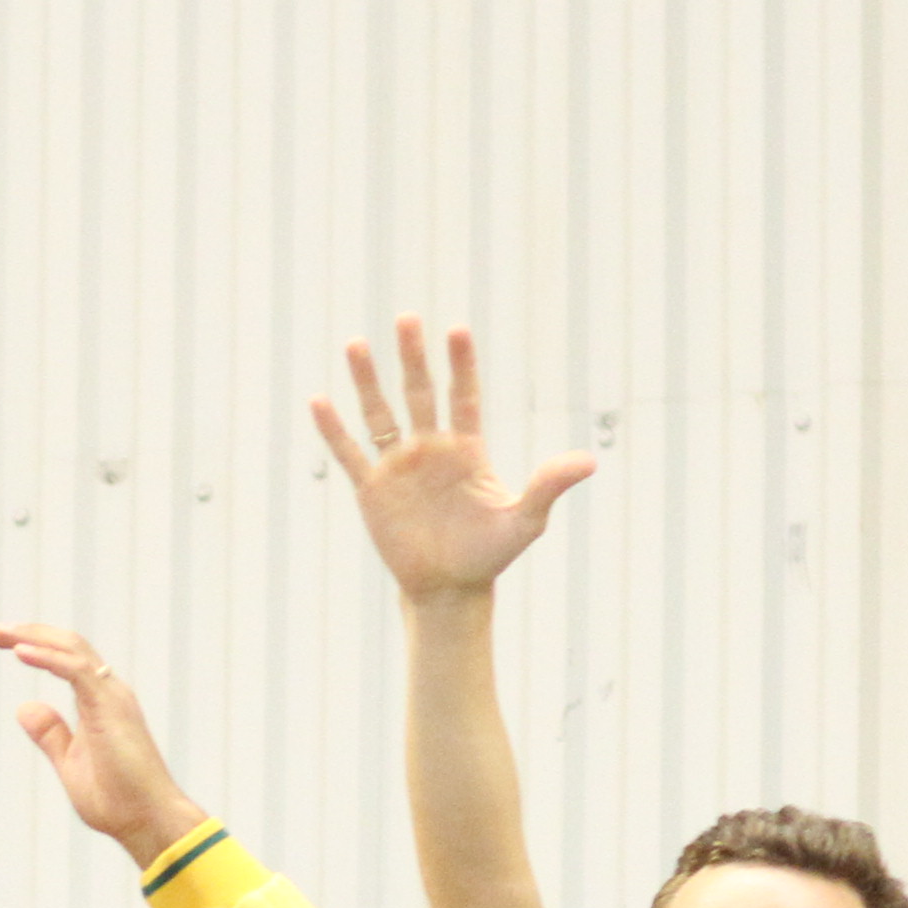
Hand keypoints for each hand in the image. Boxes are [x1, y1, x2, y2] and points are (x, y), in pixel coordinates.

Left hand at [0, 624, 209, 868]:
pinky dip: (48, 658)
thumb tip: (24, 707)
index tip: (1, 640)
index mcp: (98, 701)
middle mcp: (108, 691)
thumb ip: (51, 733)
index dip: (34, 645)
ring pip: (72, 649)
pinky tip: (20, 652)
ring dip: (34, 637)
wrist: (147, 820)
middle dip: (29, 632)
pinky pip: (77, 670)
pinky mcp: (111, 708)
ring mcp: (112, 697)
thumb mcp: (70, 761)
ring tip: (1, 634)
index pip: (65, 659)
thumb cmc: (117, 799)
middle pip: (67, 645)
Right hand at [311, 319, 596, 603]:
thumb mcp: (525, 521)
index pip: (462, 396)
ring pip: (379, 414)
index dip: (460, 364)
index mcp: (466, 450)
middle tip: (406, 318)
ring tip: (356, 344)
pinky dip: (332, 429)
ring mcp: (398, 467)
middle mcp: (430, 449)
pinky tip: (318, 400)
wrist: (448, 590)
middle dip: (413, 357)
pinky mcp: (371, 490)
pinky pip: (349, 453)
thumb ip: (548, 487)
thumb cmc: (488, 556)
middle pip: (419, 393)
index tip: (456, 329)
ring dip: (368, 380)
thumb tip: (589, 462)